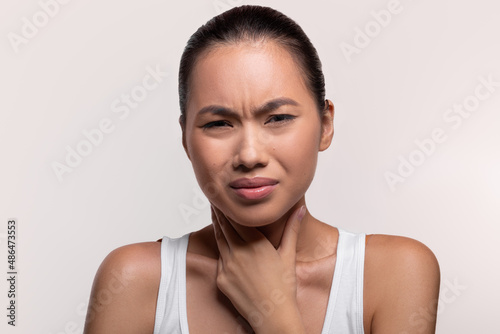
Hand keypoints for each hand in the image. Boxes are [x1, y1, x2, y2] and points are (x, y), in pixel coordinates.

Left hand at [211, 204, 306, 332]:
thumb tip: (301, 209)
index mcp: (254, 243)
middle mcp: (238, 252)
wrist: (274, 315)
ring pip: (219, 240)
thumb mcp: (288, 254)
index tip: (223, 196)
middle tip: (214, 199)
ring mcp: (227, 266)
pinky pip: (219, 259)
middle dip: (218, 212)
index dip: (227, 206)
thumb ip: (292, 228)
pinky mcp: (221, 279)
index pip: (235, 218)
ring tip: (214, 214)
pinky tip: (221, 242)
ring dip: (216, 226)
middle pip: (223, 226)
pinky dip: (220, 248)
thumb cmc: (283, 286)